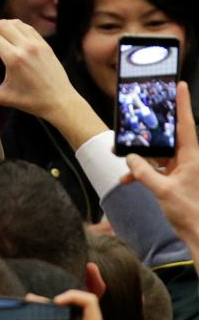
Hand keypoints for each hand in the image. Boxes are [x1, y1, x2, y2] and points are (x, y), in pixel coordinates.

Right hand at [0, 20, 105, 149]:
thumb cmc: (32, 101)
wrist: (59, 101)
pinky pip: (29, 29)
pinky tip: (12, 33)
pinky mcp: (45, 45)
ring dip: (3, 23)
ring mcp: (38, 44)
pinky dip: (17, 27)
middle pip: (3, 25)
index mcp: (14, 58)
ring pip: (17, 24)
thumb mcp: (4, 98)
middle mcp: (26, 47)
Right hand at [124, 82, 198, 249]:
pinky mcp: (176, 180)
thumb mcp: (162, 191)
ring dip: (141, 162)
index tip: (180, 85)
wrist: (198, 235)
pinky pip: (156, 170)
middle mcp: (189, 160)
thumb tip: (131, 159)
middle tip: (135, 129)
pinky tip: (130, 180)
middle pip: (168, 139)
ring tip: (127, 171)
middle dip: (150, 136)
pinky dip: (143, 173)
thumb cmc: (189, 212)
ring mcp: (183, 170)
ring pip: (159, 156)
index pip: (186, 124)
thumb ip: (144, 172)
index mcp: (192, 157)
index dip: (182, 103)